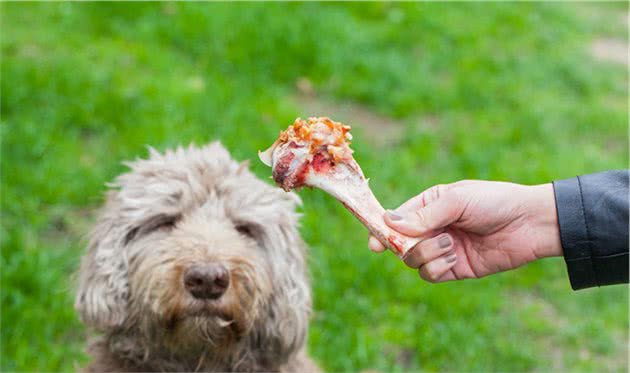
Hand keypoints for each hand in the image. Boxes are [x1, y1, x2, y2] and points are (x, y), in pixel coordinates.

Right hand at [369, 180, 561, 282]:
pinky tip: (454, 257)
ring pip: (413, 260)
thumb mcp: (457, 201)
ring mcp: (442, 249)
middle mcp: (432, 228)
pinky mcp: (454, 269)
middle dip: (405, 245)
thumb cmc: (494, 202)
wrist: (530, 224)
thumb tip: (389, 223)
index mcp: (428, 205)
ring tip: (449, 245)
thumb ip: (424, 215)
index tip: (373, 243)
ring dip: (426, 255)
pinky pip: (430, 275)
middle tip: (416, 244)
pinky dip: (437, 268)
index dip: (381, 230)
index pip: (396, 219)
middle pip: (400, 243)